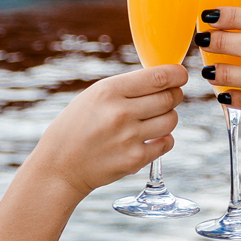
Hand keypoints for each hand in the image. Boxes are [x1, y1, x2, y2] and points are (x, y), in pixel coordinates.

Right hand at [30, 64, 186, 198]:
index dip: (177, 74)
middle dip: (174, 95)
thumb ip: (126, 88)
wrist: (60, 166)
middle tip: (168, 97)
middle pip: (170, 98)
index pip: (159, 77)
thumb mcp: (94, 96)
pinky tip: (150, 137)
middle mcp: (121, 112)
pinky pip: (167, 142)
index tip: (181, 75)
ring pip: (171, 119)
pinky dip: (163, 139)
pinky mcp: (134, 160)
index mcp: (109, 90)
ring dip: (168, 117)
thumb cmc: (77, 127)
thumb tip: (163, 79)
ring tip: (154, 119)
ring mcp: (129, 137)